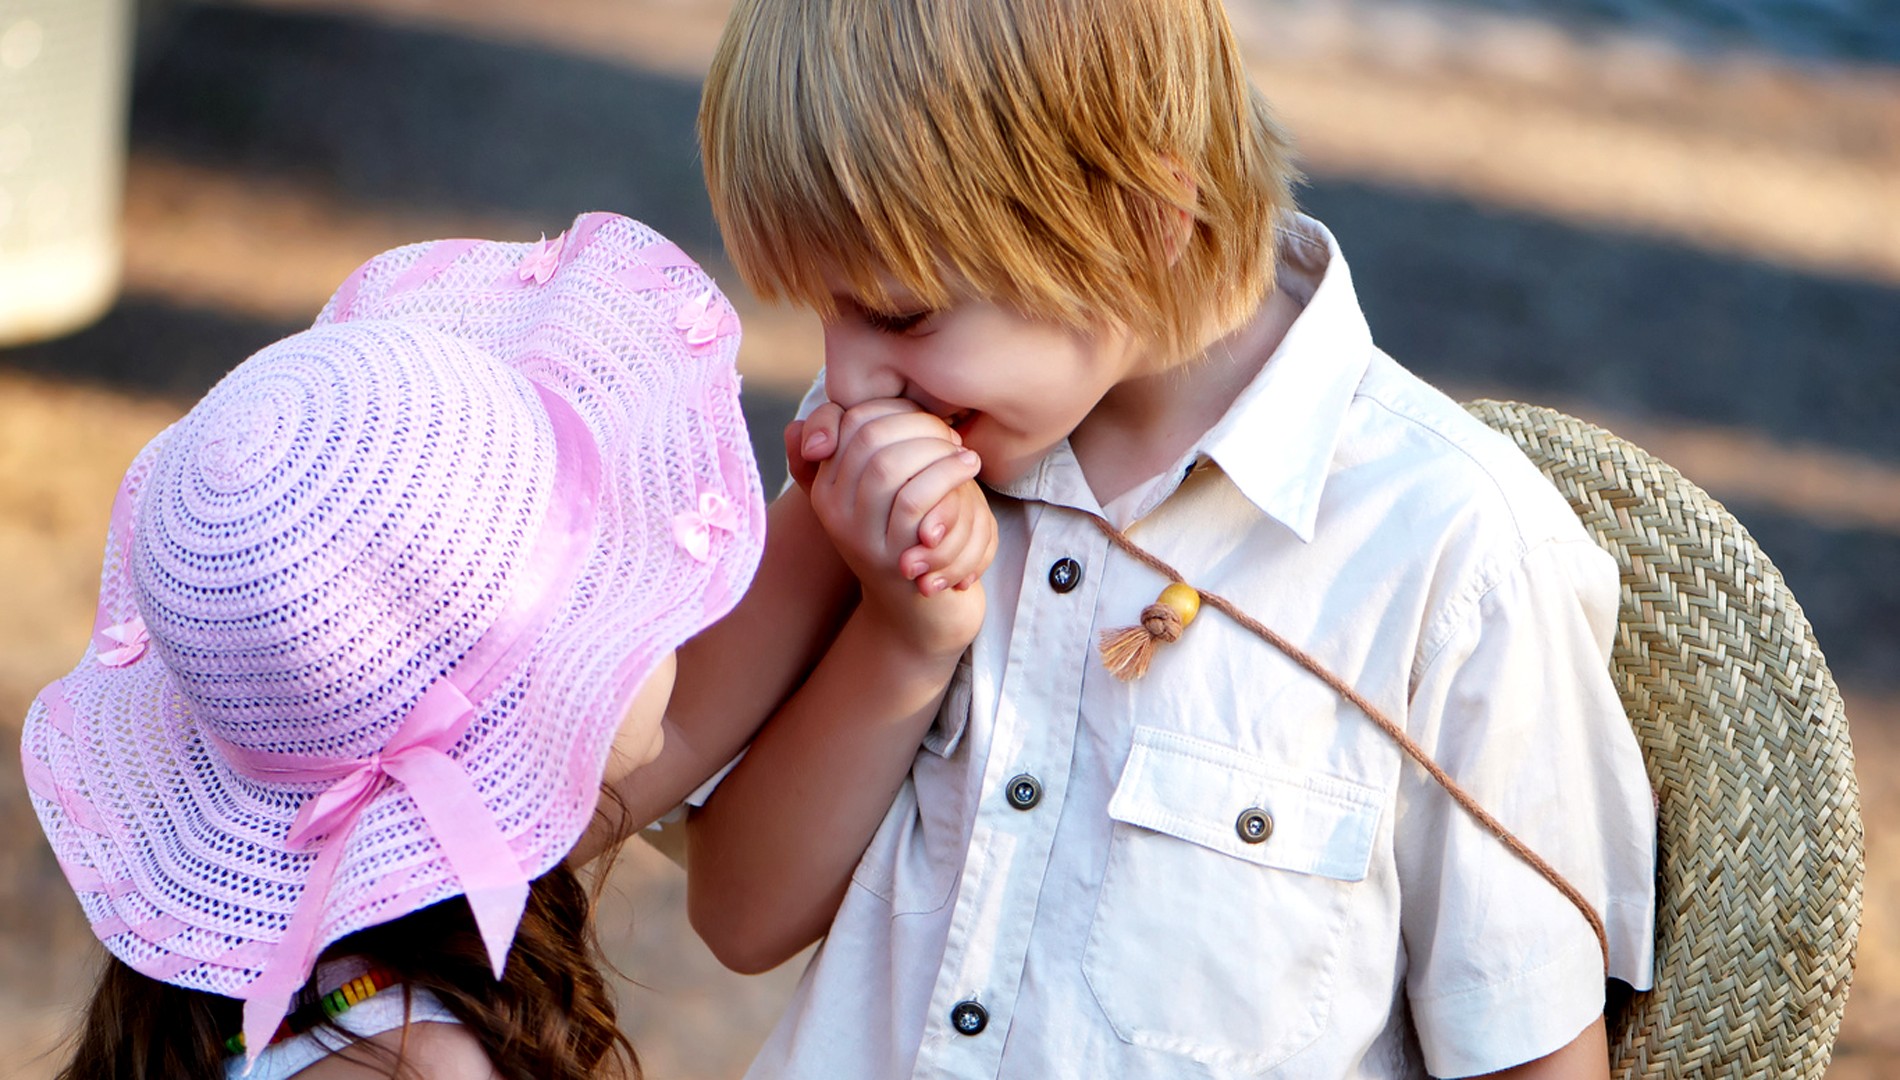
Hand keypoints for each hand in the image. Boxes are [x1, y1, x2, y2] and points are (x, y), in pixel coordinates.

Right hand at [790, 402, 995, 596]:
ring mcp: (860, 536)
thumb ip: (856, 448)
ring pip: (887, 467)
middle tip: (952, 436)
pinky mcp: (892, 559)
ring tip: (964, 454)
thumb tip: (800, 428)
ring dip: (934, 450)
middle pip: (867, 438)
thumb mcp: (882, 489)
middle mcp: (833, 511)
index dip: (895, 408)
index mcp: (825, 485)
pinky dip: (946, 476)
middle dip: (918, 425)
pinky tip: (970, 471)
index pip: (849, 421)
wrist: (924, 611)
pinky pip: (914, 503)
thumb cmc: (911, 536)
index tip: (929, 420)